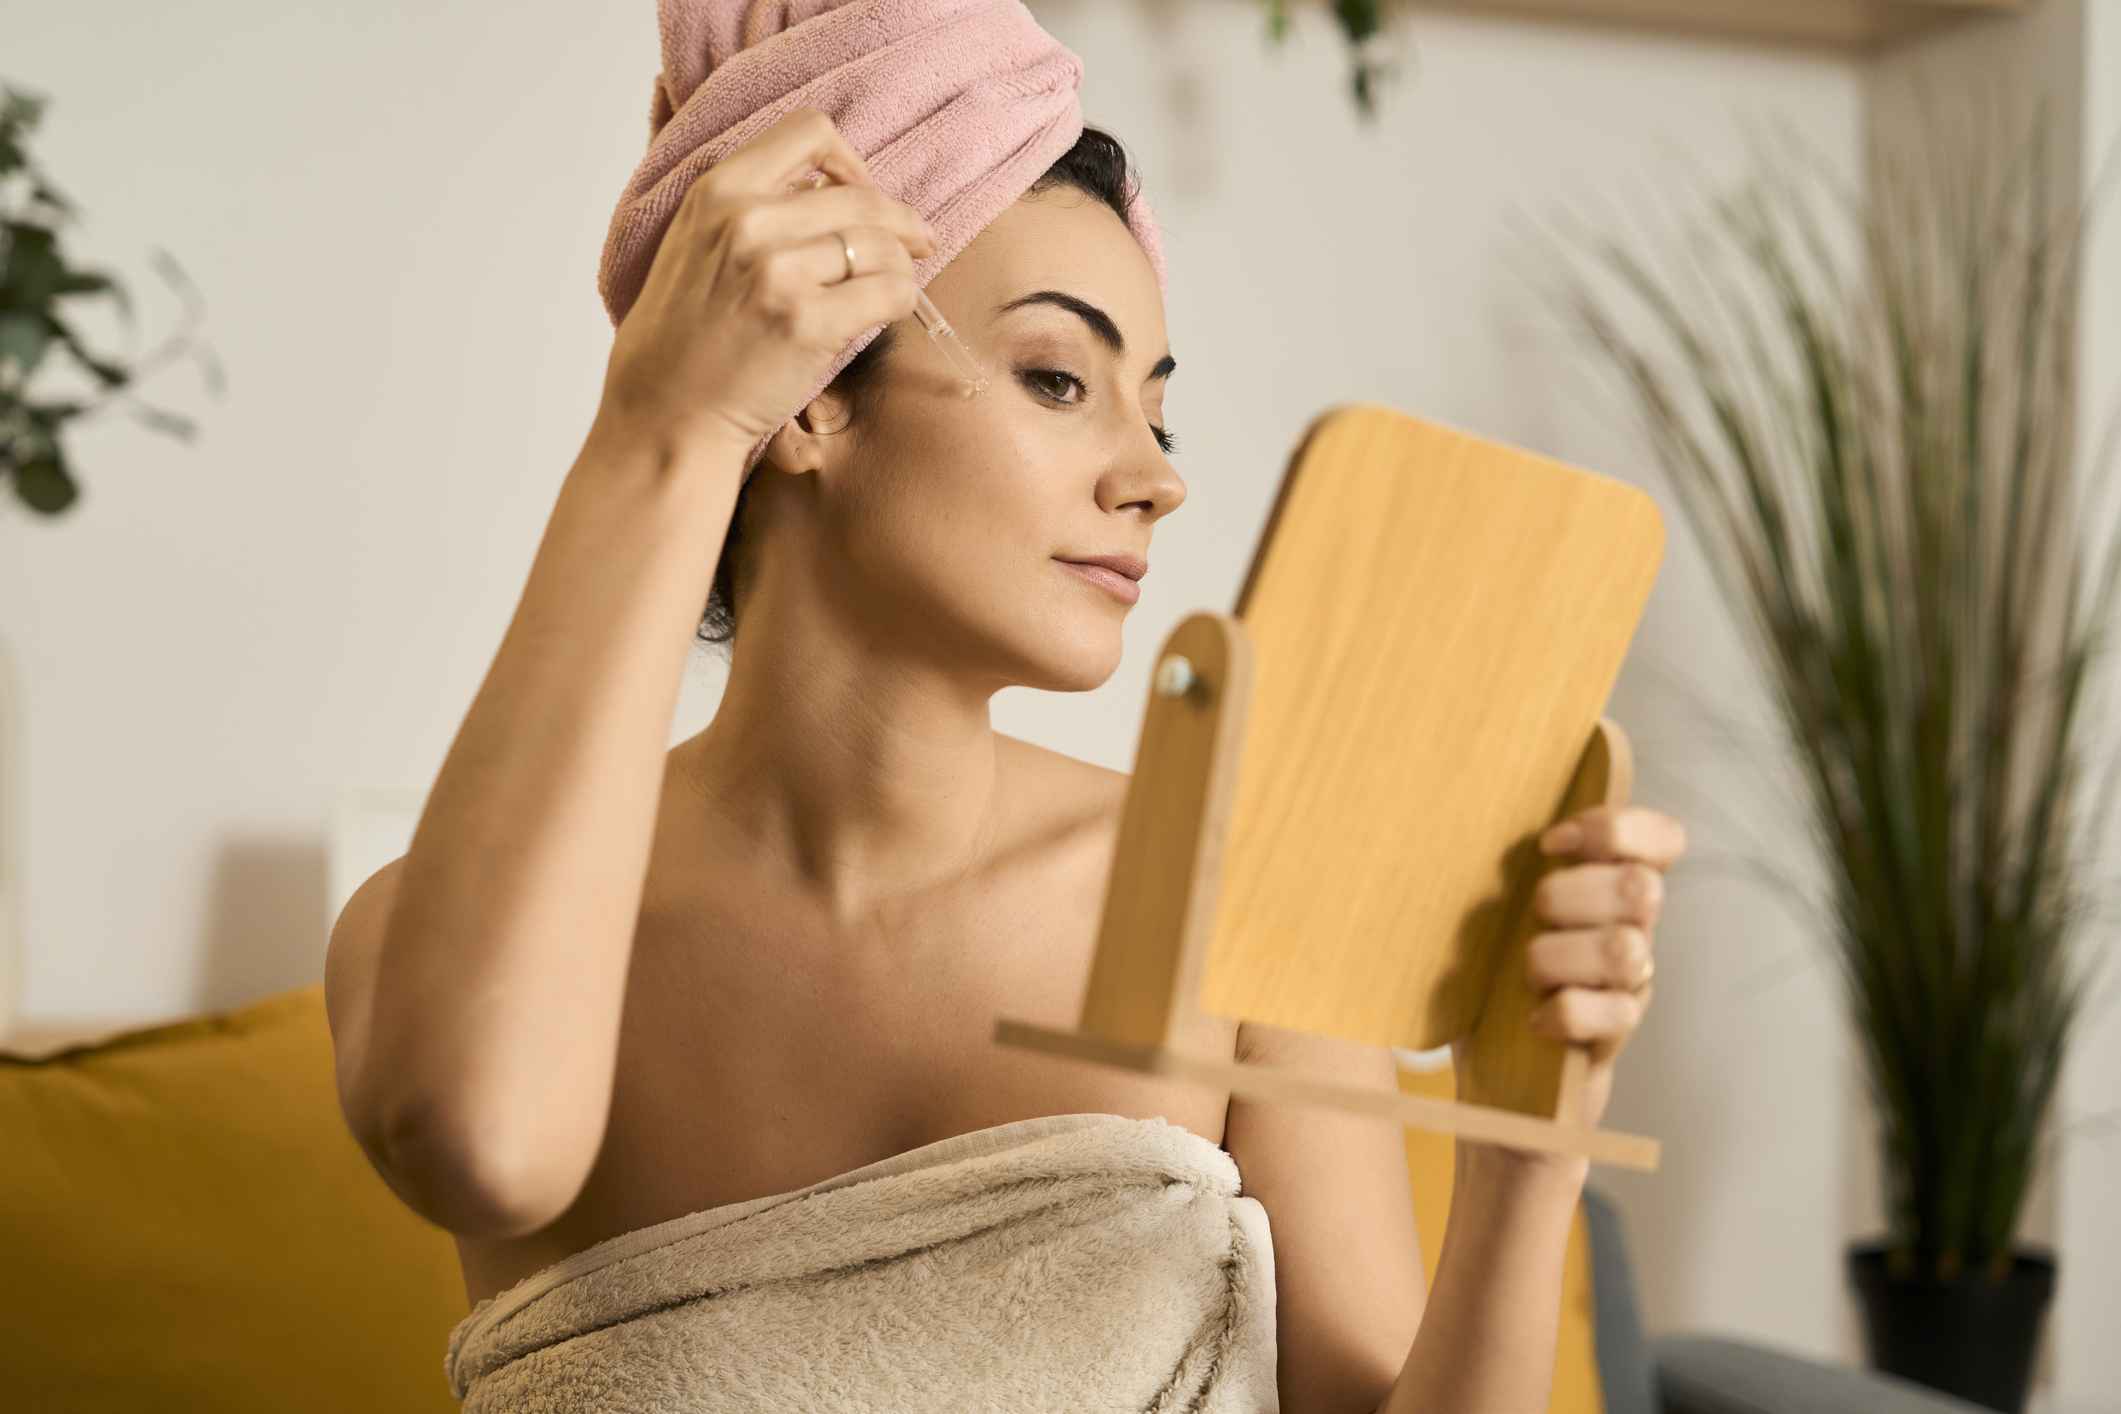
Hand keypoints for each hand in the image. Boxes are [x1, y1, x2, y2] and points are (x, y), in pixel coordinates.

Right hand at [596, 107, 938, 460]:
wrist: (664, 413)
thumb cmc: (683, 339)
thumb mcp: (695, 244)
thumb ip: (751, 207)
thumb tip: (829, 189)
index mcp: (718, 191)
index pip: (810, 133)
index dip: (850, 161)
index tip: (861, 191)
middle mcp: (747, 220)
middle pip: (862, 196)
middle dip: (900, 222)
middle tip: (916, 243)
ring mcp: (778, 271)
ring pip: (883, 244)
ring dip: (901, 267)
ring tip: (890, 288)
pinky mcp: (809, 322)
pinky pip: (890, 293)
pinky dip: (901, 301)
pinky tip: (886, 314)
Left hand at [1519, 805, 1685, 1125]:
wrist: (1501, 1078)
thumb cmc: (1495, 981)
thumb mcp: (1502, 914)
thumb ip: (1515, 871)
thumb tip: (1468, 819)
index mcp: (1611, 890)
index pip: (1664, 840)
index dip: (1618, 828)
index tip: (1551, 842)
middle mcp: (1634, 933)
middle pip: (1642, 889)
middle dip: (1570, 893)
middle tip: (1530, 914)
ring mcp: (1629, 987)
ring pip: (1627, 950)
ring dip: (1559, 955)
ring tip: (1525, 973)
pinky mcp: (1614, 1038)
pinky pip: (1613, 1015)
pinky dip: (1565, 1011)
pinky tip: (1534, 1017)